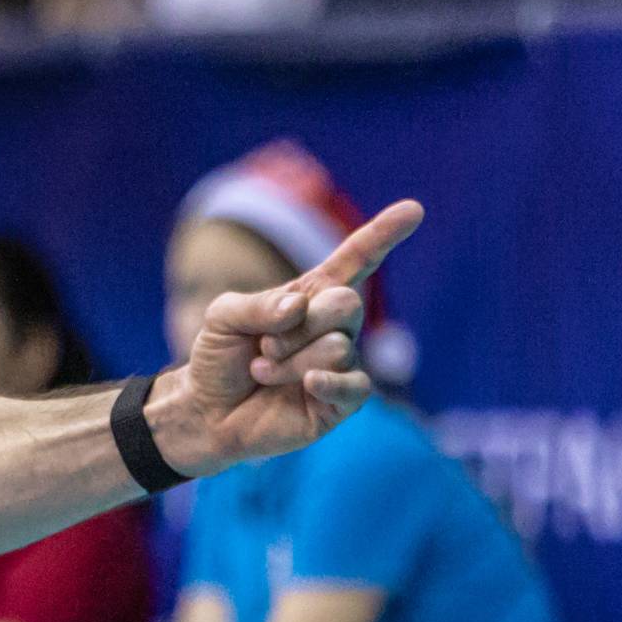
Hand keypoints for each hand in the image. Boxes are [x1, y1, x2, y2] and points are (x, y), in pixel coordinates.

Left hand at [150, 198, 425, 475]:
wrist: (207, 411)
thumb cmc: (219, 358)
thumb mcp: (222, 317)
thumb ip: (257, 305)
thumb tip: (300, 307)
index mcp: (312, 295)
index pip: (356, 260)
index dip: (383, 235)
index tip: (414, 209)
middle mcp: (335, 326)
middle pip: (347, 304)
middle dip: (297, 326)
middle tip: (264, 346)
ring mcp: (342, 363)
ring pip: (338, 348)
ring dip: (288, 361)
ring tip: (263, 370)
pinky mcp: (343, 401)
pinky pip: (354, 385)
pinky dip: (327, 382)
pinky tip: (306, 384)